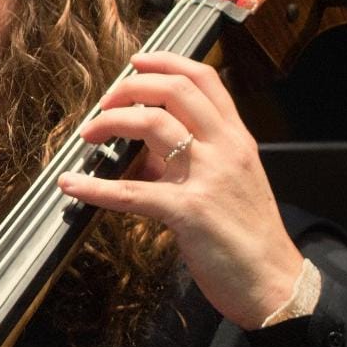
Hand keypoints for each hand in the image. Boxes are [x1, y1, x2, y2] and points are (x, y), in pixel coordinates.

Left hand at [58, 51, 303, 329]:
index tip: (135, 64)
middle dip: (130, 87)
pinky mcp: (189, 212)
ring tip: (88, 134)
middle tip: (104, 101)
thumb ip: (191, 160)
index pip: (203, 79)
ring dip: (110, 122)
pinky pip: (132, 192)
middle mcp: (225, 148)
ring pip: (153, 124)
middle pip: (174, 90)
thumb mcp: (229, 184)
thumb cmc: (249, 236)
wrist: (274, 283)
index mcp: (236, 138)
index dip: (165, 62)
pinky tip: (72, 185)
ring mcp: (208, 177)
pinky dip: (95, 188)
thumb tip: (145, 152)